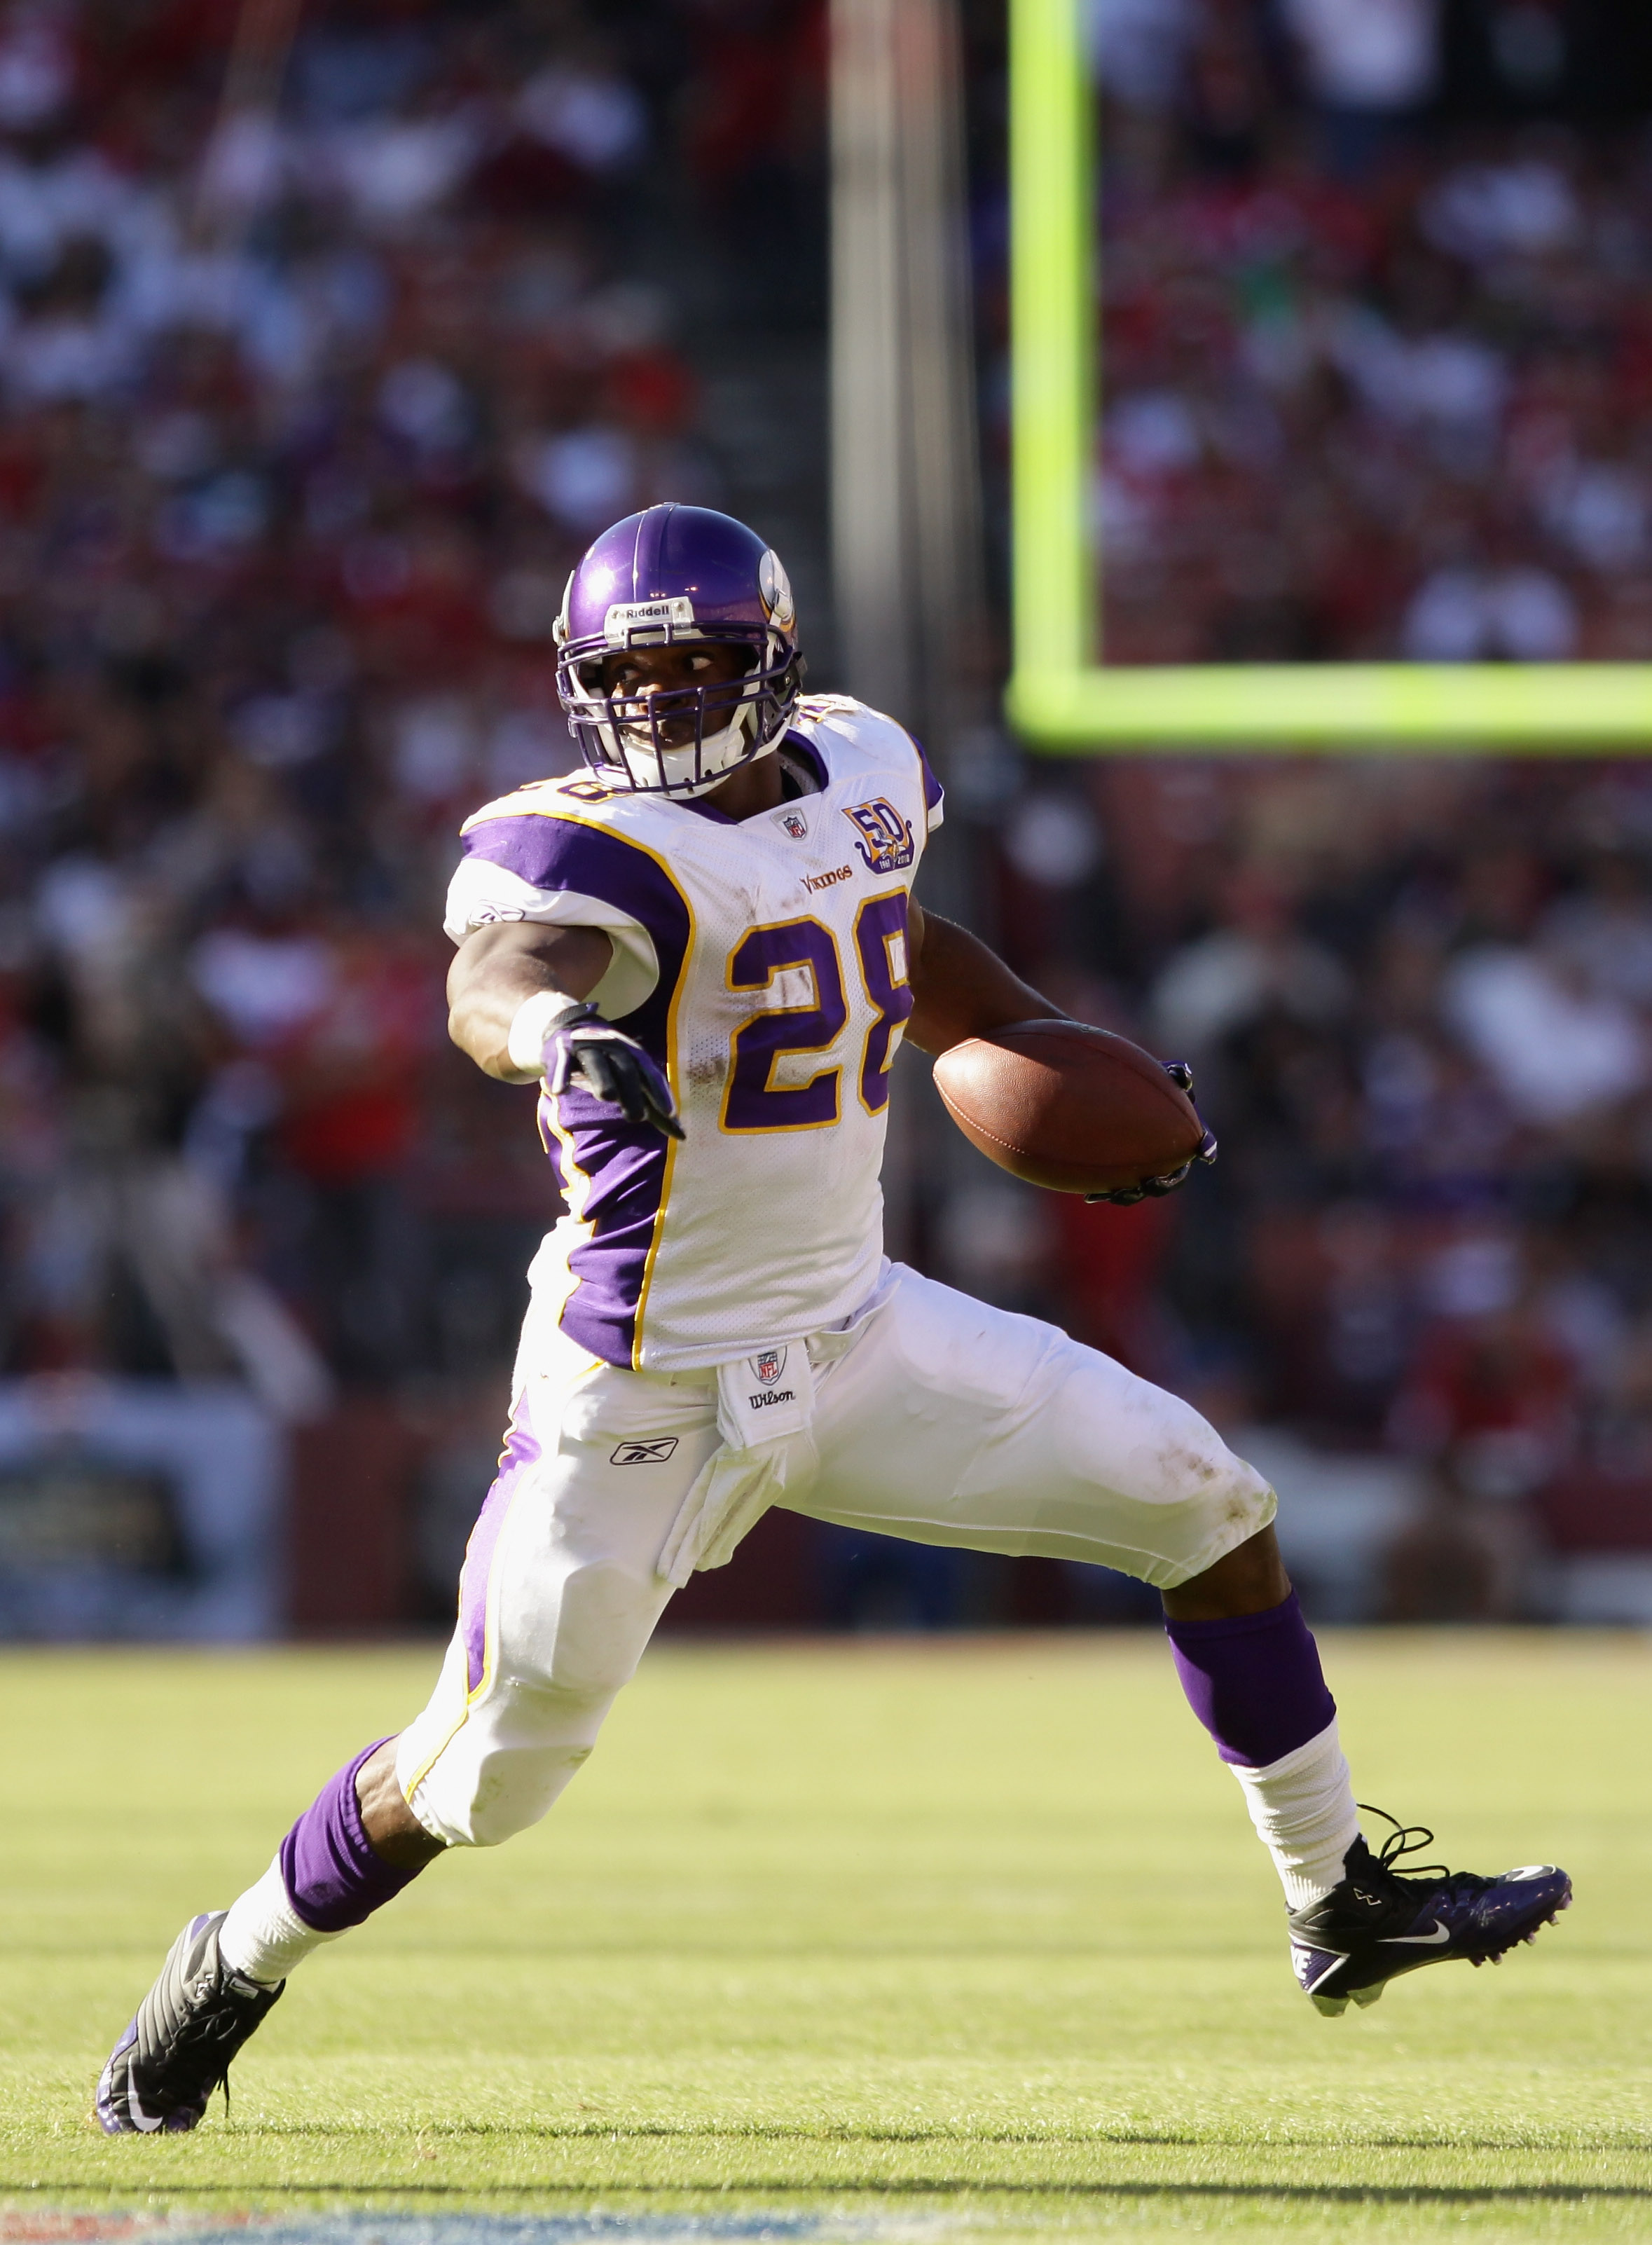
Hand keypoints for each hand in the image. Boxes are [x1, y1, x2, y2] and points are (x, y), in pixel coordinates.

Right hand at [544, 1002, 684, 1140]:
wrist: (572, 1029)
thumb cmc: (610, 1062)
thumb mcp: (633, 1079)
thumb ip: (652, 1105)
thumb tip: (682, 1135)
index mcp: (634, 1057)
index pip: (651, 1076)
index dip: (660, 1093)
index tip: (670, 1113)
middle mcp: (615, 1049)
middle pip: (626, 1070)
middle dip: (632, 1092)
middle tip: (636, 1118)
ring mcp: (590, 1048)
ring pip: (598, 1064)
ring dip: (603, 1079)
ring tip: (607, 1096)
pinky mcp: (565, 1050)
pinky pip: (563, 1063)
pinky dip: (561, 1075)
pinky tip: (560, 1090)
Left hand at [1085, 1058, 1216, 1205]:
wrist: (1108, 1100)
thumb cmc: (1141, 1085)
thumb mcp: (1156, 1076)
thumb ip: (1172, 1074)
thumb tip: (1184, 1072)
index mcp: (1184, 1133)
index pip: (1202, 1140)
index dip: (1207, 1145)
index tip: (1206, 1153)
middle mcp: (1170, 1155)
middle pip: (1175, 1177)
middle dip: (1165, 1183)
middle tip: (1150, 1182)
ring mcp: (1147, 1167)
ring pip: (1144, 1188)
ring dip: (1134, 1194)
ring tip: (1119, 1193)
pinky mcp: (1123, 1174)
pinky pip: (1117, 1189)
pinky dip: (1106, 1193)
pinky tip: (1089, 1197)